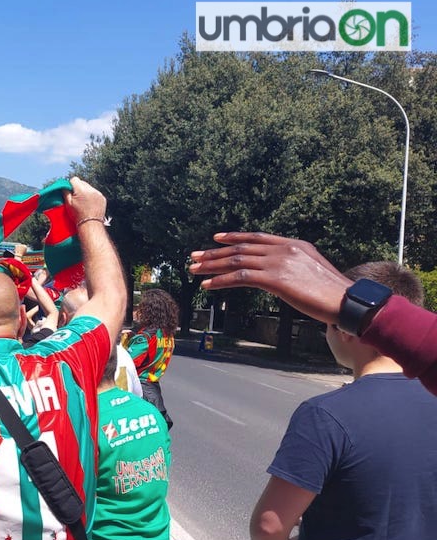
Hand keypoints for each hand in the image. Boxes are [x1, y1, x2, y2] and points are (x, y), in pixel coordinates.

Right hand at [64, 176, 106, 222]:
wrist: (90, 225)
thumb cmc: (78, 215)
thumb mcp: (68, 204)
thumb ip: (65, 192)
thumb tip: (64, 186)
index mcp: (81, 190)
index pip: (74, 179)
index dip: (71, 185)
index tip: (70, 192)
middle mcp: (91, 190)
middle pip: (82, 182)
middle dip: (78, 188)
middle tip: (76, 198)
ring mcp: (98, 193)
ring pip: (89, 188)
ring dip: (85, 192)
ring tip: (83, 202)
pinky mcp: (102, 198)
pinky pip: (95, 193)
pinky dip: (92, 196)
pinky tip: (89, 204)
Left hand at [189, 232, 350, 325]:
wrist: (347, 301)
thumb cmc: (332, 293)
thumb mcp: (311, 271)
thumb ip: (293, 267)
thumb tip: (277, 274)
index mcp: (294, 245)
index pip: (257, 237)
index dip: (235, 237)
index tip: (216, 238)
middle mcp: (284, 249)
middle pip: (241, 248)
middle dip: (214, 252)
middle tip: (193, 256)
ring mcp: (279, 262)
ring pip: (237, 261)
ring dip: (211, 265)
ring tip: (193, 270)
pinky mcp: (275, 279)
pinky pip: (240, 277)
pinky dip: (220, 281)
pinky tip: (207, 285)